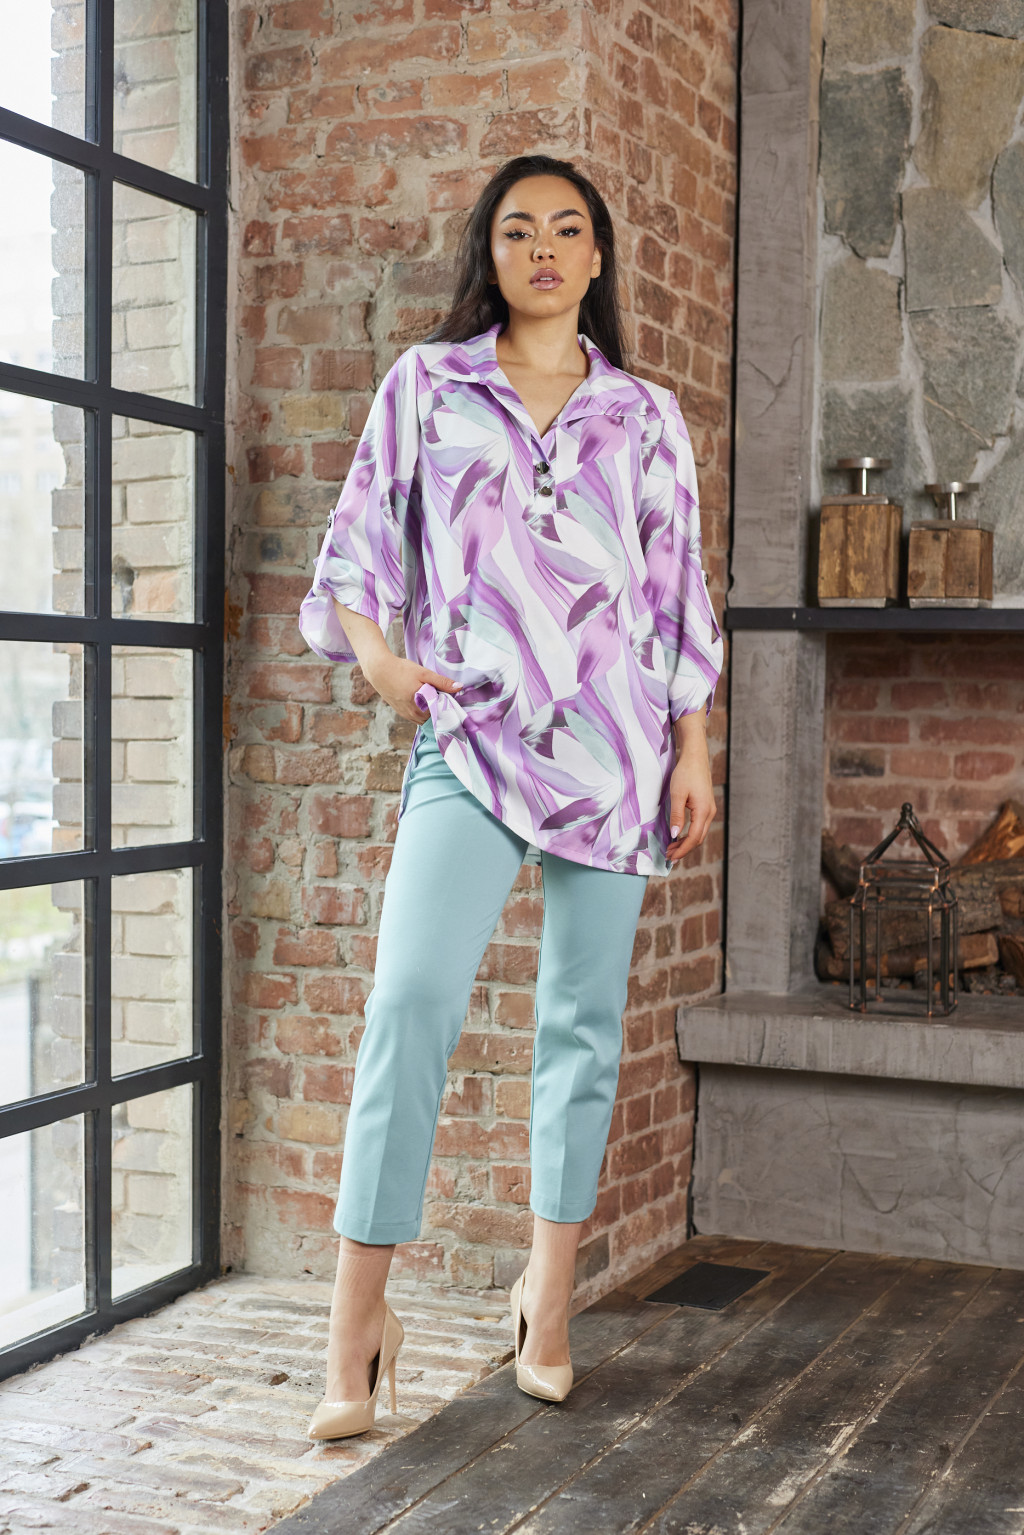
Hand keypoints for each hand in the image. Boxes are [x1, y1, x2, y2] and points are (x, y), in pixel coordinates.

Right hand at [361, 651, 461, 722]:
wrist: (379, 671)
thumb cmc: (401, 670)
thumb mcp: (424, 673)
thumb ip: (442, 682)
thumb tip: (459, 688)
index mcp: (421, 706)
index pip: (441, 712)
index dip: (446, 704)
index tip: (447, 695)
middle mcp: (414, 715)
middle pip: (434, 716)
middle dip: (438, 706)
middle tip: (438, 692)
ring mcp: (407, 715)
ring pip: (426, 717)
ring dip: (430, 709)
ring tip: (429, 694)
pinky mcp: (402, 713)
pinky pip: (417, 716)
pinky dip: (422, 710)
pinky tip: (420, 697)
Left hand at [666, 742, 715, 863]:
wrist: (695, 757)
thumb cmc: (685, 773)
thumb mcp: (677, 794)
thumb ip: (676, 815)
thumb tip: (675, 834)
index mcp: (703, 811)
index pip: (694, 838)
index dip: (682, 850)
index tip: (671, 857)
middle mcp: (710, 812)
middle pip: (698, 839)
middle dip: (684, 849)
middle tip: (669, 856)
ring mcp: (709, 809)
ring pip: (699, 833)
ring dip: (686, 842)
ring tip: (672, 848)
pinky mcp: (706, 806)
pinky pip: (699, 826)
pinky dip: (689, 834)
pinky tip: (679, 835)